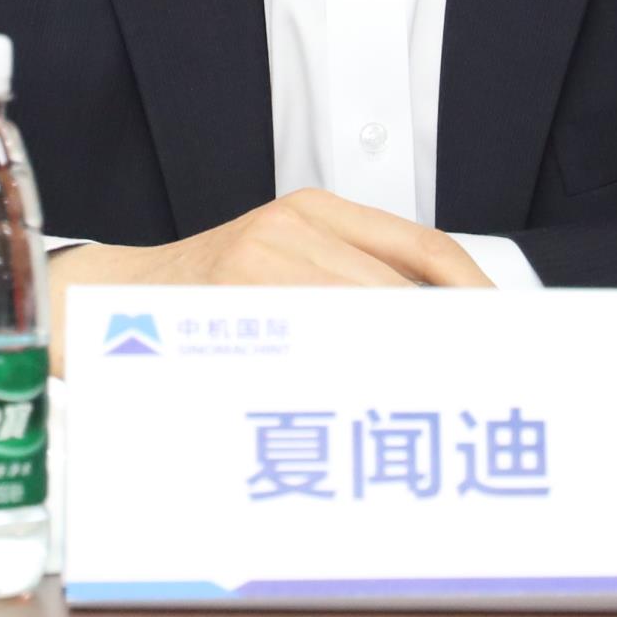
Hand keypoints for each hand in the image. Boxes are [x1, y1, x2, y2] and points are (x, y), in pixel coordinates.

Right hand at [43, 189, 488, 370]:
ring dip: (406, 367)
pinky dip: (349, 376)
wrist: (108, 301)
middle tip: (486, 384)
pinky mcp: (234, 295)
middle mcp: (296, 225)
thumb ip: (352, 282)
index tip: (507, 335)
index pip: (427, 250)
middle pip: (405, 291)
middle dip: (448, 342)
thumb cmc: (206, 295)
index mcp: (318, 210)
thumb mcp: (282, 263)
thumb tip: (446, 333)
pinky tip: (365, 406)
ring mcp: (263, 258)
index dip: (476, 295)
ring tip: (438, 404)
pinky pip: (316, 344)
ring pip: (366, 319)